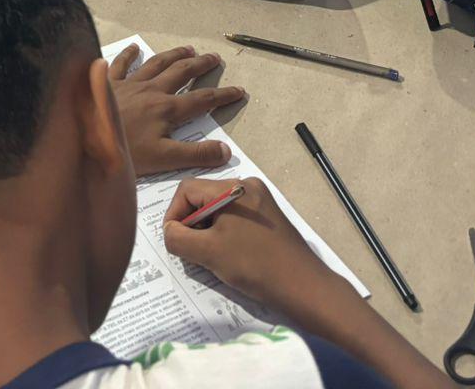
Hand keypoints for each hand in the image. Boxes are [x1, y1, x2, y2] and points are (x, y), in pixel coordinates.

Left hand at [109, 44, 244, 175]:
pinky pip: (121, 64)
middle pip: (182, 73)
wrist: (83, 135)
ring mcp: (129, 84)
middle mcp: (151, 91)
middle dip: (200, 65)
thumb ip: (195, 154)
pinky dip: (129, 55)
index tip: (239, 90)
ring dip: (174, 56)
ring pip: (157, 64)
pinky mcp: (108, 83)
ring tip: (188, 49)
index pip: (203, 100)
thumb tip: (225, 150)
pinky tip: (134, 48)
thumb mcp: (164, 159)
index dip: (223, 95)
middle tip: (214, 58)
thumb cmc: (123, 150)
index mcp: (167, 109)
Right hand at [163, 177, 333, 305]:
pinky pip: (236, 218)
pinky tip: (229, 255)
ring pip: (219, 209)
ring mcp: (261, 201)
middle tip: (192, 251)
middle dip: (192, 223)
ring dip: (207, 230)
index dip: (174, 214)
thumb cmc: (254, 265)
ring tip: (211, 256)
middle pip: (203, 197)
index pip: (187, 190)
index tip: (174, 241)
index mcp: (233, 187)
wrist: (304, 287)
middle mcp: (248, 186)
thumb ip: (178, 238)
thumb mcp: (208, 252)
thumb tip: (170, 231)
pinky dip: (225, 233)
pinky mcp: (269, 218)